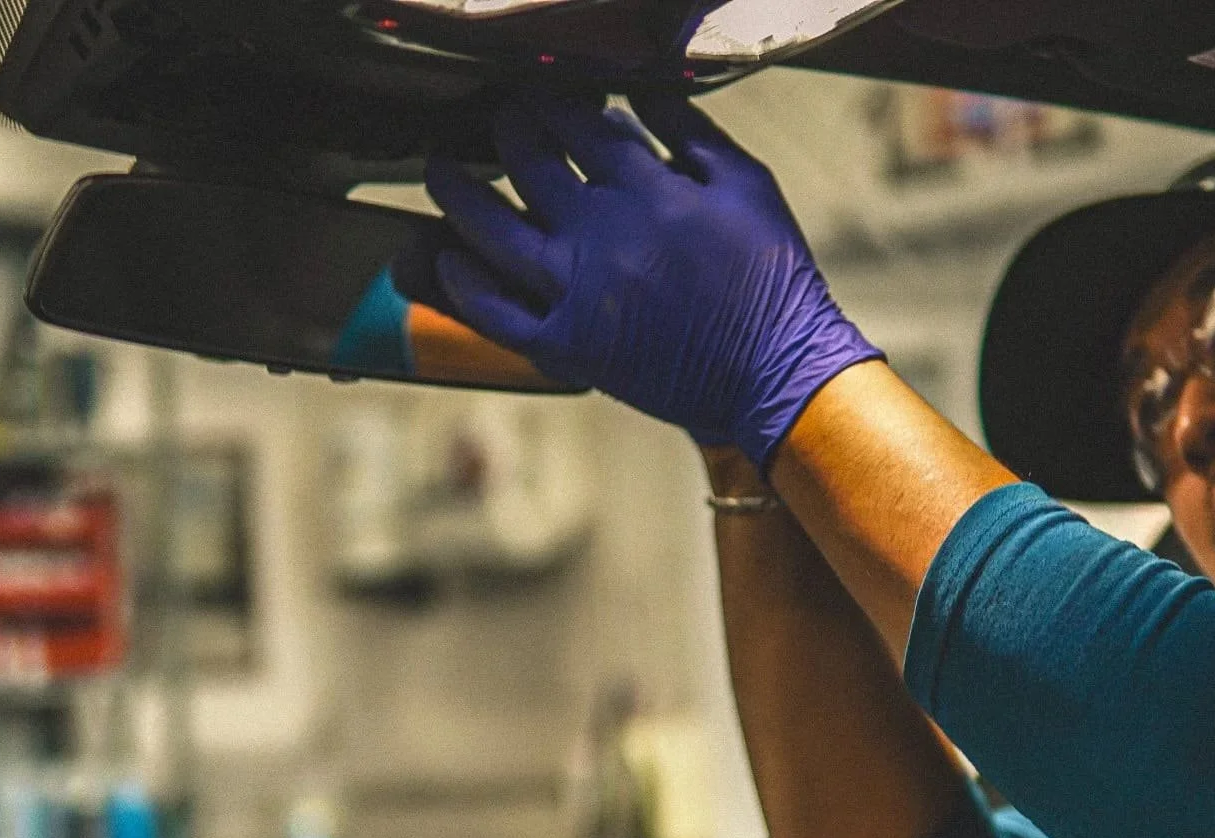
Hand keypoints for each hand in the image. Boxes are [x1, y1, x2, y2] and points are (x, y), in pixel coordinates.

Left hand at [424, 92, 880, 470]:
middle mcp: (602, 234)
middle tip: (491, 119)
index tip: (530, 91)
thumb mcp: (747, 183)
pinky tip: (449, 259)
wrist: (776, 370)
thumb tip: (635, 93)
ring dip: (457, 195)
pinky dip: (465, 285)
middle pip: (527, 165)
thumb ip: (689, 132)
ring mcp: (578, 292)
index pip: (575, 124)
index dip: (544, 100)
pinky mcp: (567, 347)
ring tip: (438, 171)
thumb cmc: (770, 276)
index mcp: (646, 188)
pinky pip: (497, 313)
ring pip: (493, 233)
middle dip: (502, 131)